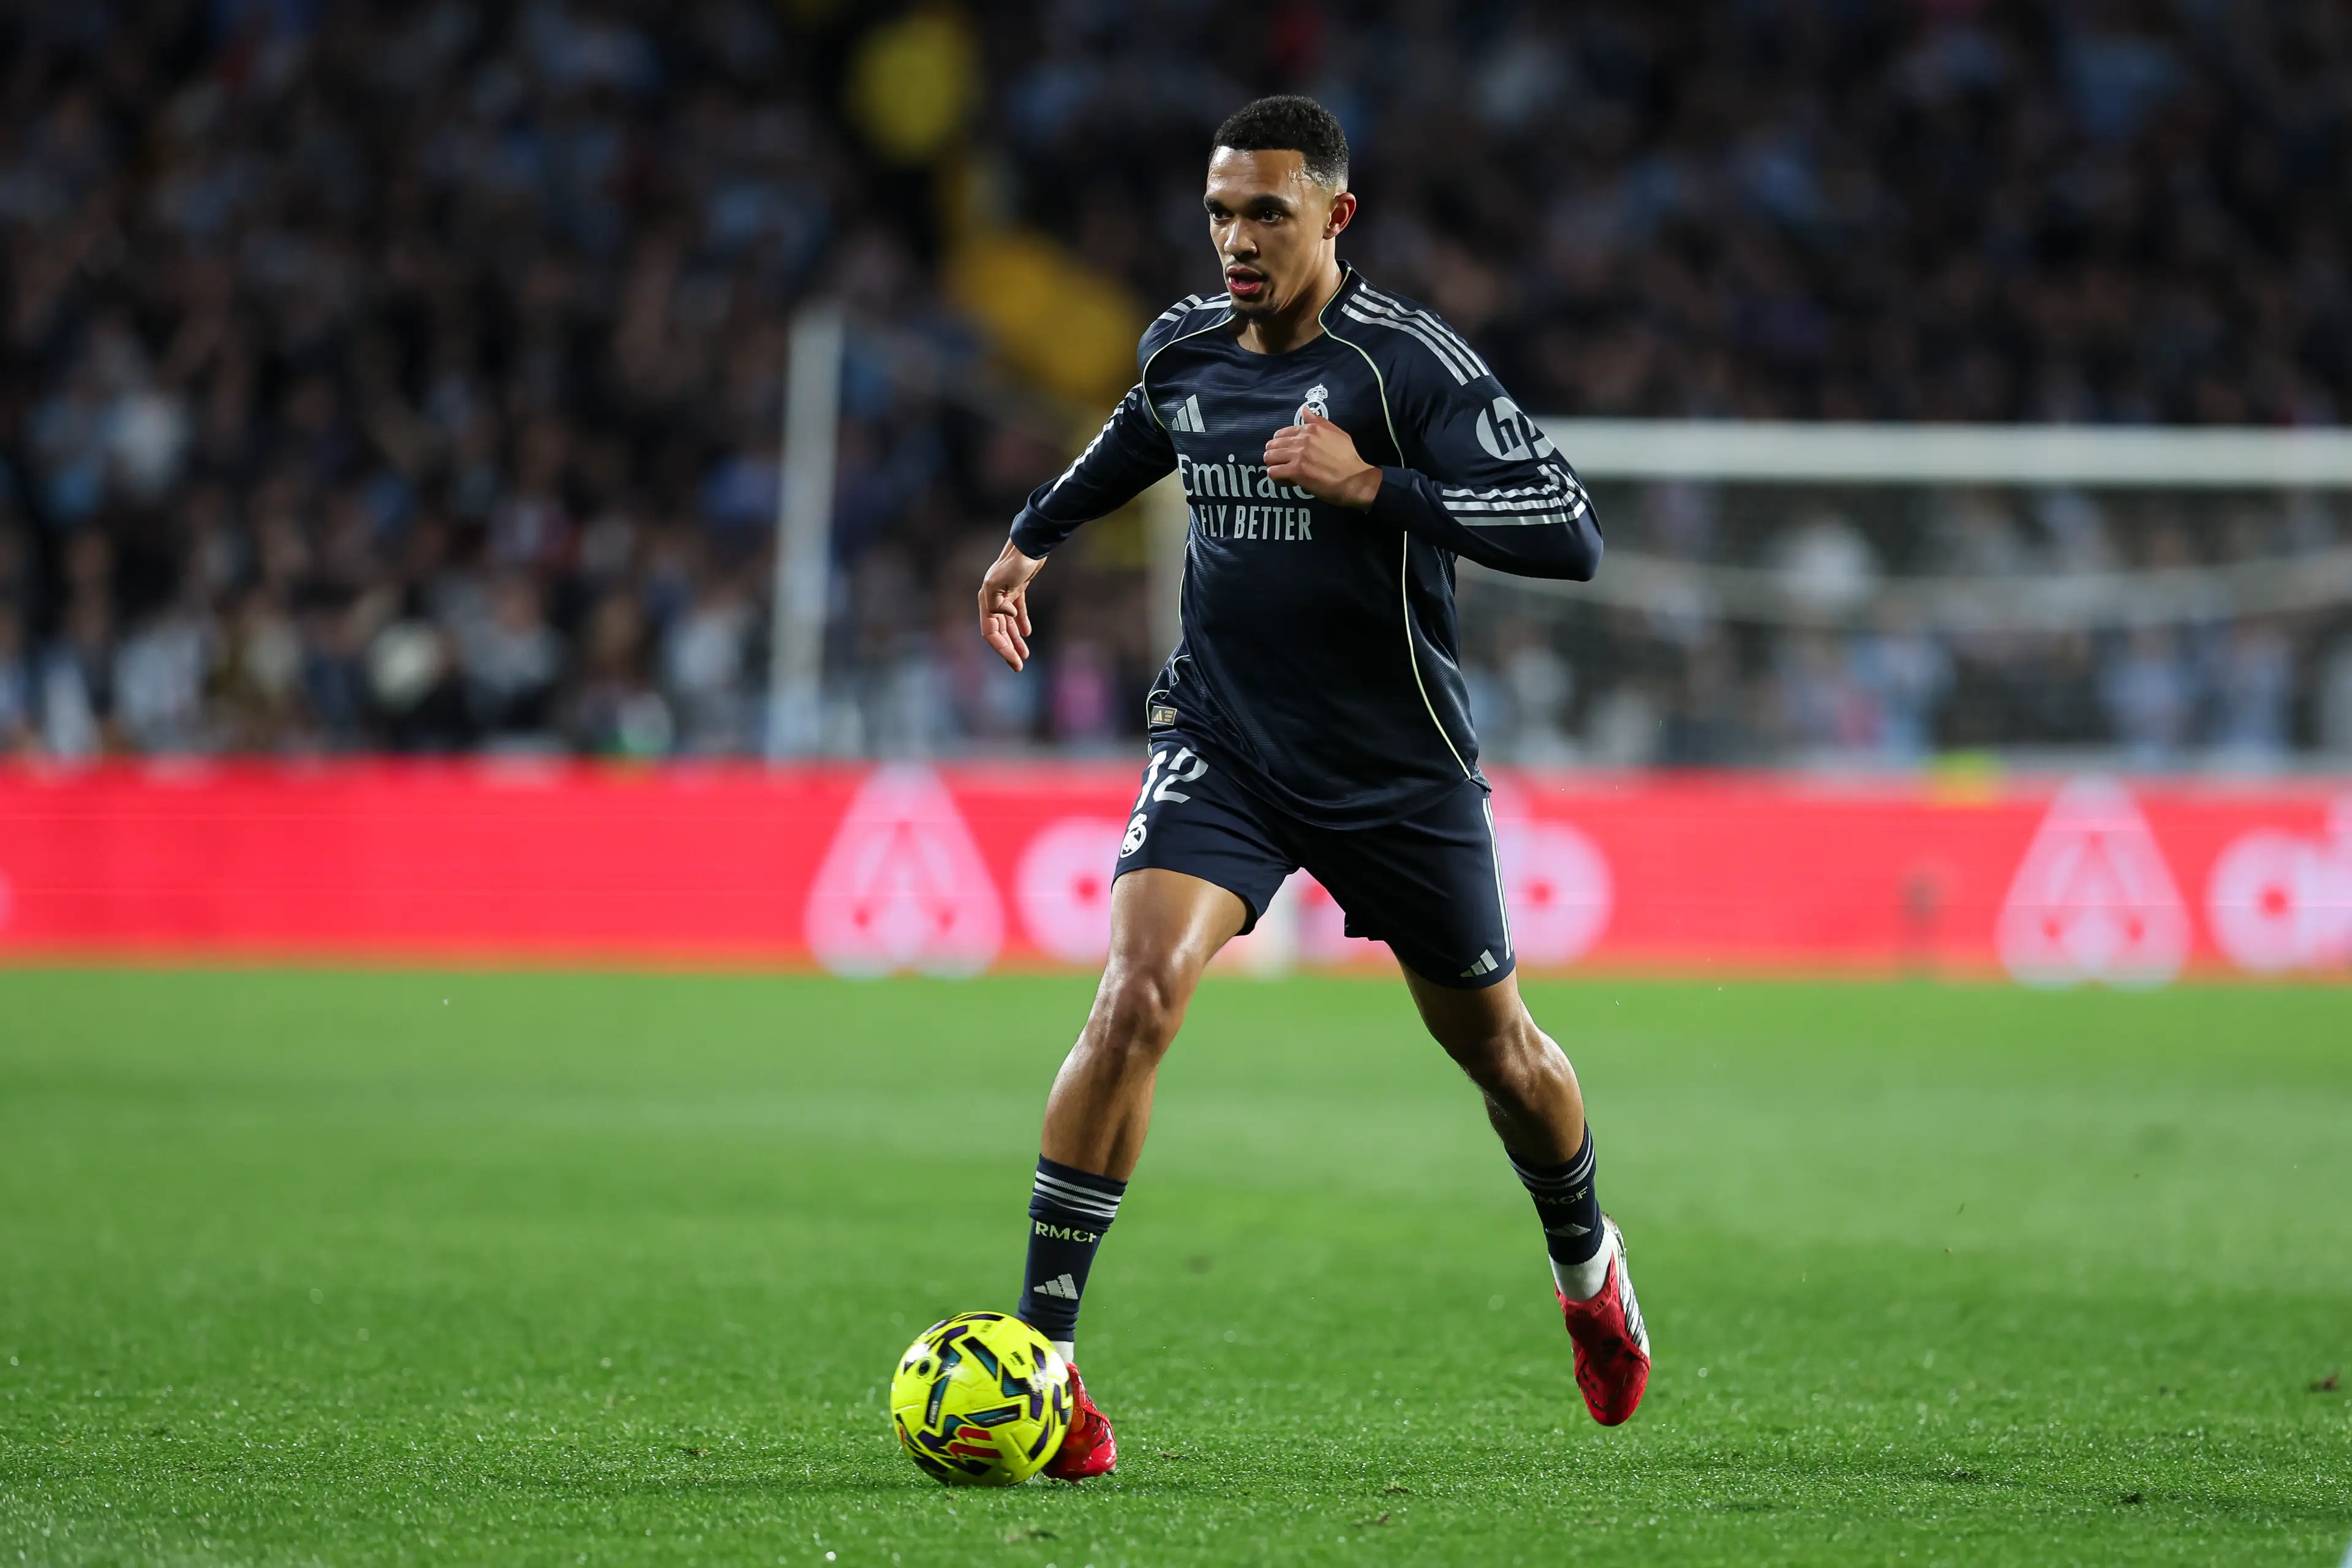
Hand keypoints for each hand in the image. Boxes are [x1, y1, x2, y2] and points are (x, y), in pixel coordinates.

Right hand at [977, 539, 1043, 670]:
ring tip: (1024, 654)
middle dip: (1008, 649)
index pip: (990, 632)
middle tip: (1019, 665)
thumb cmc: (1014, 563)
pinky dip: (1021, 623)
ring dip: (1015, 640)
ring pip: (1008, 624)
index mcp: (986, 601)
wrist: (1029, 546)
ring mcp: (1005, 595)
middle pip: (999, 631)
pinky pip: (1018, 612)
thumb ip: (998, 603)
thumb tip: (1008, 616)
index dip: (1001, 648)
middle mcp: (992, 600)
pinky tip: (1027, 633)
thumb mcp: (999, 583)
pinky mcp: (1017, 590)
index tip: (1014, 661)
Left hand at [1264, 411, 1381, 509]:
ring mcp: (1297, 455)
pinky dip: (1277, 478)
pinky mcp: (1295, 471)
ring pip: (1269, 457)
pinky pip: (1273, 472)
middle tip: (1285, 464)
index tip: (1290, 454)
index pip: (1283, 433)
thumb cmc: (1349, 459)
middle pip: (1272, 444)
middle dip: (1276, 455)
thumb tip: (1305, 409)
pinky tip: (1287, 481)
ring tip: (1284, 473)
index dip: (1283, 445)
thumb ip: (1319, 422)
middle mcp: (1302, 439)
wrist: (1355, 480)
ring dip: (1274, 465)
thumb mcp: (1338, 434)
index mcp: (1311, 429)